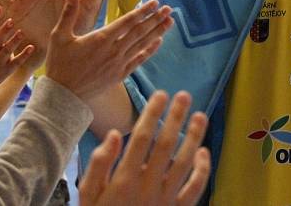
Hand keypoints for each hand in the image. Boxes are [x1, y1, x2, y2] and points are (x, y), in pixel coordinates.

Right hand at [46, 0, 172, 100]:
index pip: (127, 21)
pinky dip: (149, 50)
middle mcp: (114, 51)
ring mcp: (118, 64)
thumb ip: (68, 14)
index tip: (155, 2)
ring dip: (157, 32)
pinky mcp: (119, 75)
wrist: (63, 96)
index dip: (142, 11)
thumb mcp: (59, 36)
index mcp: (101, 39)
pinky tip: (158, 42)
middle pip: (139, 32)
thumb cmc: (59, 64)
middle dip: (155, 19)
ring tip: (170, 21)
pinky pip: (138, 60)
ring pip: (142, 44)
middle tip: (169, 8)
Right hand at [79, 91, 210, 205]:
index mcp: (124, 179)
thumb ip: (99, 164)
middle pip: (166, 145)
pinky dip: (202, 170)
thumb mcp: (87, 194)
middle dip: (176, 118)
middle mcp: (147, 186)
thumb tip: (114, 134)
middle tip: (185, 96)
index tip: (160, 95)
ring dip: (194, 137)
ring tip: (200, 115)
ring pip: (184, 163)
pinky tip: (203, 152)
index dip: (153, 114)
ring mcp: (165, 200)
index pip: (142, 138)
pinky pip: (194, 189)